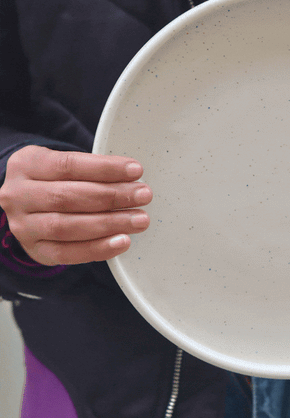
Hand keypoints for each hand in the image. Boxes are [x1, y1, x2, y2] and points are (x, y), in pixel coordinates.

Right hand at [0, 146, 151, 264]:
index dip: (105, 168)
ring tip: (138, 220)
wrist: (28, 207)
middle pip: (68, 197)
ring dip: (109, 224)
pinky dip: (98, 248)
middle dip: (111, 197)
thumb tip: (133, 180)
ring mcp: (23, 225)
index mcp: (27, 164)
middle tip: (143, 196)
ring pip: (67, 227)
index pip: (68, 165)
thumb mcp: (63, 166)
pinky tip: (121, 241)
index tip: (135, 171)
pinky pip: (67, 254)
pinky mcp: (34, 250)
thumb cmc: (55, 181)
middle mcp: (18, 194)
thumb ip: (91, 171)